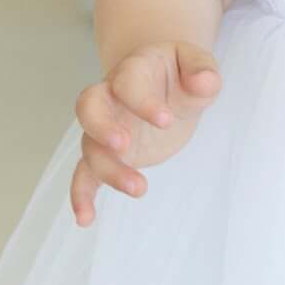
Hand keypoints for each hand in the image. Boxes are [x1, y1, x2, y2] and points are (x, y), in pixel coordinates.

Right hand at [68, 41, 222, 225]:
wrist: (165, 85)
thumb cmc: (180, 74)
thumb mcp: (197, 66)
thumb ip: (202, 71)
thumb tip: (204, 82)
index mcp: (133, 71)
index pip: (129, 82)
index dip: (143, 101)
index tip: (167, 121)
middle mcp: (110, 97)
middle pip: (89, 107)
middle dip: (102, 127)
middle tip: (124, 145)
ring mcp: (105, 127)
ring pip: (91, 146)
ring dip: (109, 169)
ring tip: (140, 189)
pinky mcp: (107, 154)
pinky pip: (84, 173)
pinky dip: (81, 195)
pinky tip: (85, 219)